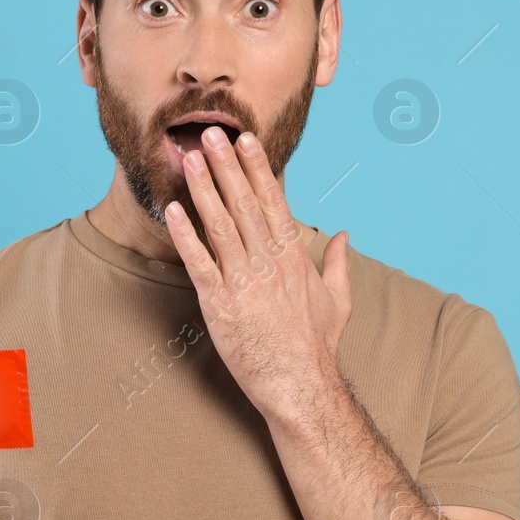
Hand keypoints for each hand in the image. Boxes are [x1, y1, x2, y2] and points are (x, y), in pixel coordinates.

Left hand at [164, 125, 351, 418]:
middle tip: (209, 132)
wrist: (301, 387)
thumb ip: (340, 264)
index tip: (247, 140)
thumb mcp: (338, 300)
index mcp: (295, 257)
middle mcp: (270, 263)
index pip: (274, 201)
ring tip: (190, 158)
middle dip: (226, 165)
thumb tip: (346, 235)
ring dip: (204, 189)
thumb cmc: (317, 348)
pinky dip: (185, 236)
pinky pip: (199, 263)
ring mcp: (244, 283)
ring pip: (220, 225)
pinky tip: (173, 211)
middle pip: (244, 204)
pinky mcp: (221, 305)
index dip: (258, 168)